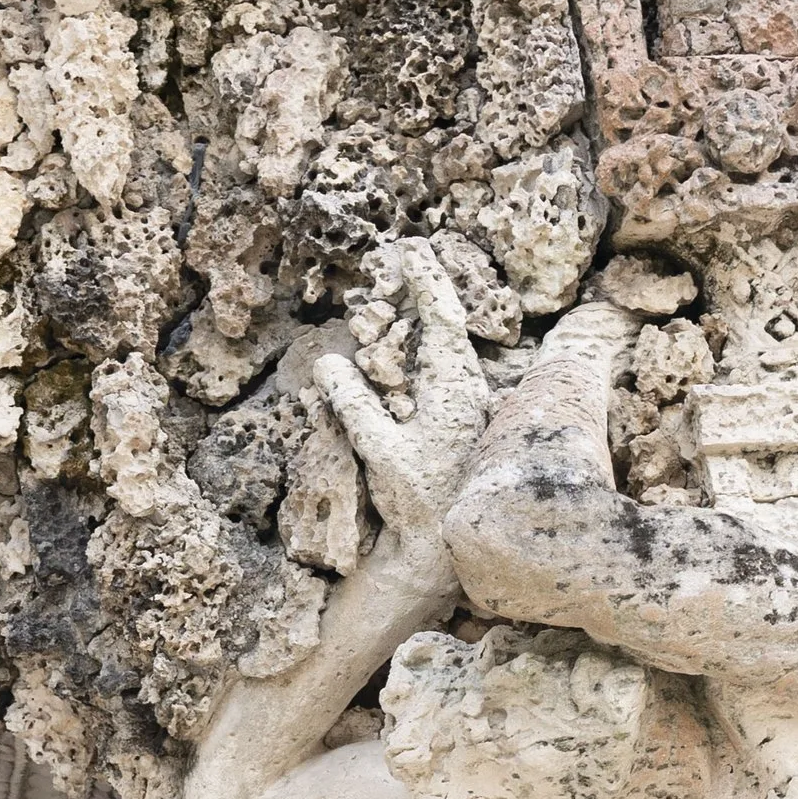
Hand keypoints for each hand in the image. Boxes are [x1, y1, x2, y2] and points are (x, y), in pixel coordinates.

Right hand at [309, 244, 490, 566]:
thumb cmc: (418, 501)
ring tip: (395, 303)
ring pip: (443, 351)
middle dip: (422, 294)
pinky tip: (400, 358)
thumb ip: (355, 404)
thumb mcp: (379, 450)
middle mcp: (467, 389)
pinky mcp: (459, 423)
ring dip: (418, 325)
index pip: (442, 317)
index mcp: (454, 386)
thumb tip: (329, 362)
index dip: (426, 280)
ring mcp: (466, 405)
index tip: (410, 248)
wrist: (445, 549)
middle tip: (400, 265)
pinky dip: (418, 357)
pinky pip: (439, 375)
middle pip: (445, 326)